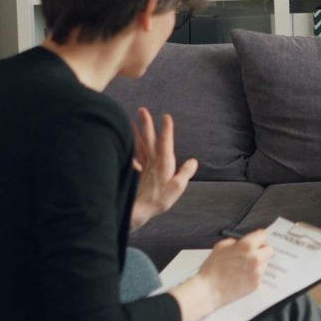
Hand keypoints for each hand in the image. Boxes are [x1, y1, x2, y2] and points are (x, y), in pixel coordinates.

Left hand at [129, 107, 196, 230]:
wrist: (137, 210)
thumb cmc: (158, 200)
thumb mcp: (177, 187)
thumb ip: (185, 172)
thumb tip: (193, 161)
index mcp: (163, 163)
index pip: (166, 142)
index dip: (167, 129)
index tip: (166, 116)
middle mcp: (152, 161)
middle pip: (149, 139)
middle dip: (146, 123)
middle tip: (142, 110)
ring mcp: (143, 166)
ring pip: (139, 145)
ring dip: (136, 132)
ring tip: (132, 122)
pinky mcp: (136, 173)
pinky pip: (133, 157)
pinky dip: (130, 149)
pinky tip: (126, 146)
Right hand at [198, 228, 271, 306]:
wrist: (208, 291)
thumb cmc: (211, 270)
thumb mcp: (220, 246)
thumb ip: (236, 241)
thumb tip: (243, 241)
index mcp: (246, 246)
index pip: (263, 235)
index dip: (257, 237)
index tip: (256, 239)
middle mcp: (255, 259)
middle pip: (269, 249)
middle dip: (261, 250)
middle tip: (252, 253)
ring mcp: (257, 273)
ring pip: (265, 263)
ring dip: (258, 263)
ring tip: (243, 268)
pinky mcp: (257, 285)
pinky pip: (260, 276)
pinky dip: (254, 275)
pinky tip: (242, 277)